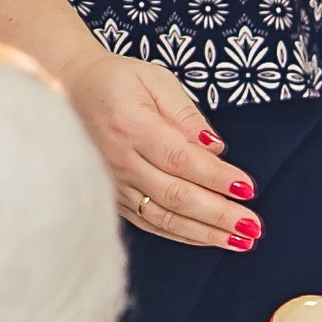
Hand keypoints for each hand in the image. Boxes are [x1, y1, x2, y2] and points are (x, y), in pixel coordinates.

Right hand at [60, 50, 257, 251]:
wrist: (69, 89)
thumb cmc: (119, 80)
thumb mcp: (156, 80)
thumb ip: (187, 115)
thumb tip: (216, 149)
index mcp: (132, 126)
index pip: (182, 159)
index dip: (216, 177)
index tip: (247, 188)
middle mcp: (120, 160)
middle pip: (176, 195)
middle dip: (218, 214)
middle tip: (252, 226)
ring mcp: (114, 183)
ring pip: (164, 217)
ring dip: (205, 233)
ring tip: (240, 241)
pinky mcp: (112, 197)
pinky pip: (149, 223)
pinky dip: (181, 234)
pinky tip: (209, 239)